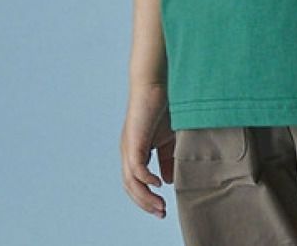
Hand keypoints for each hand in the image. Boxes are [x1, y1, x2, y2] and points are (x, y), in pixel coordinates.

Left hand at [120, 82, 174, 217]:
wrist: (156, 83)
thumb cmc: (163, 107)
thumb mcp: (168, 138)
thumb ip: (167, 159)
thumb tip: (167, 181)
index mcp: (136, 152)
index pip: (136, 183)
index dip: (147, 198)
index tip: (162, 208)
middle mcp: (128, 152)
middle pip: (131, 187)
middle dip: (146, 203)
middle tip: (160, 213)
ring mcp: (129, 147)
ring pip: (132, 182)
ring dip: (145, 197)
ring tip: (159, 205)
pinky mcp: (134, 141)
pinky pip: (136, 168)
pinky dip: (145, 179)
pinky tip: (157, 184)